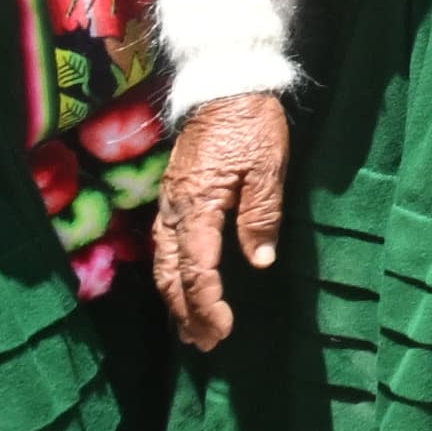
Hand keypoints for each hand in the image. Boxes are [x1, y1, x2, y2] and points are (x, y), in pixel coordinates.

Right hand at [151, 90, 289, 352]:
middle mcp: (175, 211)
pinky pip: (164, 245)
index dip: (208, 305)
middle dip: (186, 312)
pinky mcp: (171, 195)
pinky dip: (170, 273)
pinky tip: (179, 285)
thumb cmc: (252, 125)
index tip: (222, 331)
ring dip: (174, 298)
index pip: (197, 271)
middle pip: (173, 274)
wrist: (224, 86)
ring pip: (163, 263)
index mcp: (199, 207)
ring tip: (189, 328)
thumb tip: (259, 262)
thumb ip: (261, 216)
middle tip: (204, 344)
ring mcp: (169, 203)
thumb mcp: (268, 168)